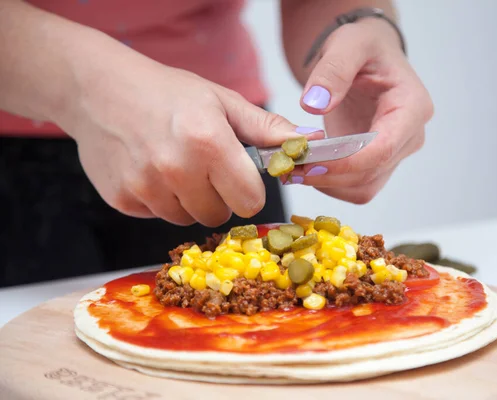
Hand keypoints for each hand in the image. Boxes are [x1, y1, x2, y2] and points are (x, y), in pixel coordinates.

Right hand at [59, 58, 310, 226]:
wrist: (99, 88)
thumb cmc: (167, 92)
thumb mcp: (222, 101)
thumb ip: (266, 128)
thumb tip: (307, 143)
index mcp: (209, 143)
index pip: (250, 202)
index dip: (248, 190)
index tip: (238, 176)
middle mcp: (176, 170)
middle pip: (219, 215)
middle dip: (218, 196)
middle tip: (203, 166)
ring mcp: (145, 187)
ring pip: (188, 218)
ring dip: (189, 200)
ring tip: (175, 165)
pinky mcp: (122, 200)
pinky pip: (157, 215)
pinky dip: (160, 200)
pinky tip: (151, 170)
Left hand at [291, 18, 433, 203]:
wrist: (368, 58)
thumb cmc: (364, 47)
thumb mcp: (349, 43)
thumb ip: (333, 69)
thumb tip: (314, 105)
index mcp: (412, 107)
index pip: (384, 148)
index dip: (346, 162)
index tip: (308, 161)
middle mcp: (410, 137)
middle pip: (371, 173)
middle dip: (328, 174)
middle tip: (287, 164)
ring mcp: (395, 154)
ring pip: (363, 188)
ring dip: (326, 184)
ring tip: (291, 167)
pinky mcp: (378, 164)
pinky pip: (355, 187)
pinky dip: (328, 183)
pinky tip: (304, 168)